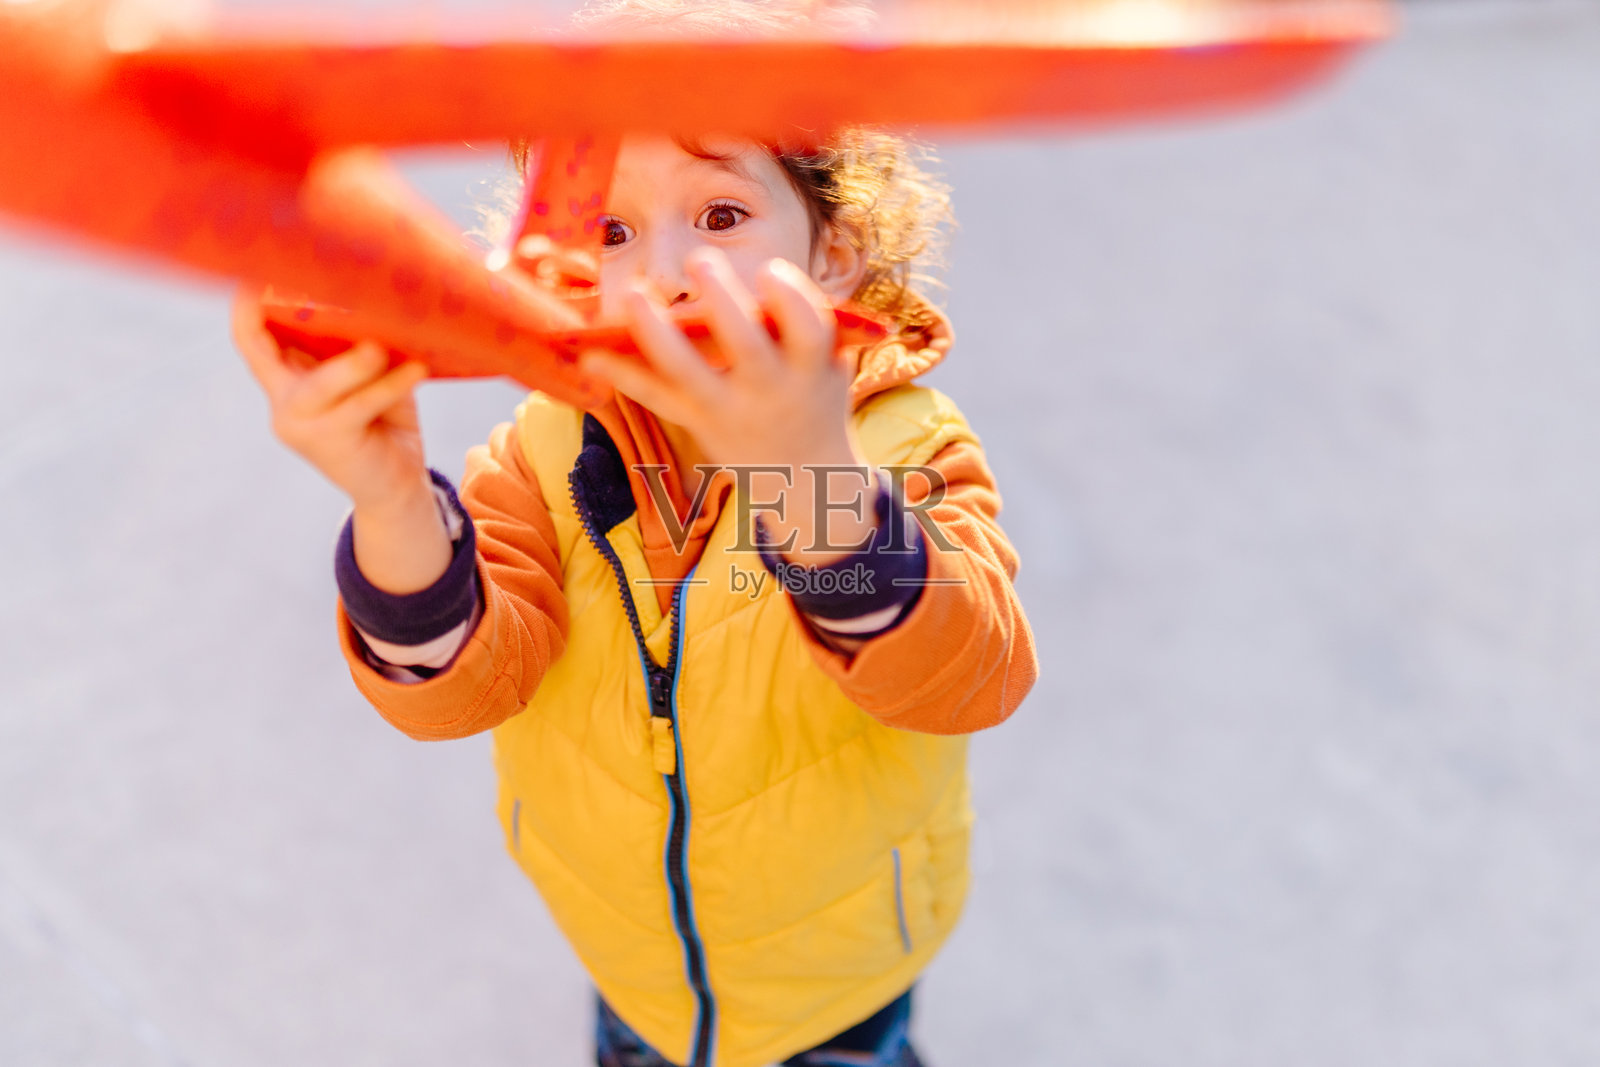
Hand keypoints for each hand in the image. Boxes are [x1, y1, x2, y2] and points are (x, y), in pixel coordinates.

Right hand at [233, 287, 451, 592]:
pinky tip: (418, 367)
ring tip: (391, 339)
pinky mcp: (329, 442)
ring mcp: (300, 424)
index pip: (250, 334)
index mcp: (285, 379)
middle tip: (331, 276)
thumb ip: (362, 341)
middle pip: (263, 344)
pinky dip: (392, 383)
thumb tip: (382, 292)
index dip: (247, 299)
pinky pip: (361, 403)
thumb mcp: (370, 374)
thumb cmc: (386, 420)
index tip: (267, 258)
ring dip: (360, 357)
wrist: (397, 488)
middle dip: (294, 309)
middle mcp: (282, 401)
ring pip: (324, 380)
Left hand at [579, 250, 874, 563]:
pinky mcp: (696, 422)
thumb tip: (775, 276)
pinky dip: (623, 375)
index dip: (791, 300)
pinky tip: (590, 356)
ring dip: (657, 332)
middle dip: (723, 302)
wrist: (804, 474)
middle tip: (699, 259)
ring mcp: (728, 409)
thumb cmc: (815, 393)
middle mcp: (769, 390)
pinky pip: (656, 396)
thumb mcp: (830, 361)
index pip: (808, 331)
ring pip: (688, 372)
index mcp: (810, 367)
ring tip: (634, 293)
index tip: (770, 270)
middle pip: (746, 347)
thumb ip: (813, 322)